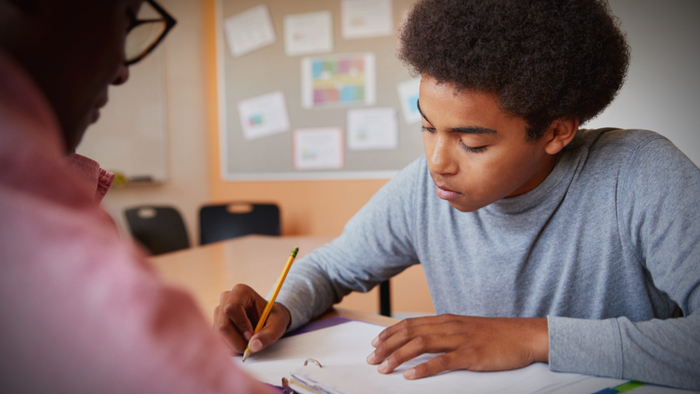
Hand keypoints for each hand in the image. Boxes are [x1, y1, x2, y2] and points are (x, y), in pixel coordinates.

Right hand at [214, 284, 290, 354]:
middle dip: (236, 340)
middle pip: (222, 325)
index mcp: (241, 292)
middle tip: (249, 346)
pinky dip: (229, 347)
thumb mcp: (278, 325)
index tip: (251, 335)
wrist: (268, 319)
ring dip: (233, 345)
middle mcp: (226, 299)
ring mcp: (219, 312)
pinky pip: (217, 340)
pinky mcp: (216, 324)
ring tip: (247, 344)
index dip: (241, 325)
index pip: (231, 308)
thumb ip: (268, 335)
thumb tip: (253, 346)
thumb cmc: (272, 318)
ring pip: (218, 335)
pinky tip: (240, 344)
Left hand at [366, 314, 547, 378]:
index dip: (389, 333)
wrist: (524, 335)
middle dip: (387, 346)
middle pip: (410, 333)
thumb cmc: (496, 336)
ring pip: (420, 345)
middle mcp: (449, 326)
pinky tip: (410, 376)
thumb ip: (445, 334)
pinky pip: (443, 361)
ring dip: (398, 356)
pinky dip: (424, 368)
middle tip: (371, 359)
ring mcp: (460, 340)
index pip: (410, 324)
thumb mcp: (466, 329)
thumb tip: (423, 341)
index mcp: (447, 320)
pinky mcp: (471, 355)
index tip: (374, 343)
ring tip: (383, 367)